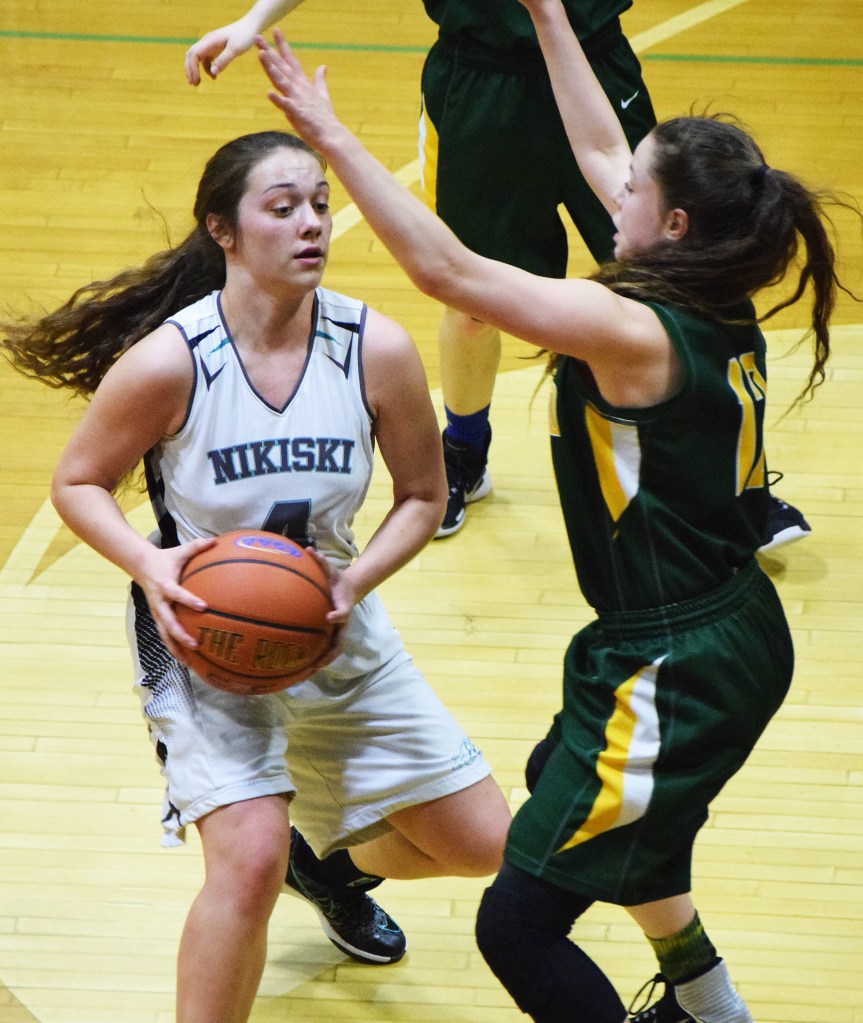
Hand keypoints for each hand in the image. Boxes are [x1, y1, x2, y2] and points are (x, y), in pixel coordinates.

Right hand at [134, 537, 215, 658]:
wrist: (141, 565)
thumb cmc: (165, 559)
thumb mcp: (180, 551)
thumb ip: (198, 546)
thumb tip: (216, 540)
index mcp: (165, 585)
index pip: (177, 594)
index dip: (188, 600)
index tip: (203, 606)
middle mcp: (159, 602)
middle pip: (168, 622)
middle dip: (180, 635)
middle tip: (196, 645)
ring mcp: (157, 612)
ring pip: (165, 635)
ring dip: (176, 649)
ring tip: (190, 663)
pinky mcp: (158, 618)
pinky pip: (166, 636)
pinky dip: (175, 648)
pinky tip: (187, 660)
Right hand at [185, 18, 257, 84]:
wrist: (250, 26)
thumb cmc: (244, 36)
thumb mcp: (235, 49)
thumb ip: (224, 60)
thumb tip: (213, 72)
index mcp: (209, 41)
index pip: (193, 54)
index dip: (192, 68)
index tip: (196, 80)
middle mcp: (207, 42)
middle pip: (191, 55)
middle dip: (190, 70)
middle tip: (193, 84)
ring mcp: (210, 44)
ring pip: (196, 57)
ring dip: (195, 70)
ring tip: (197, 83)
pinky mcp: (215, 48)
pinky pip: (206, 59)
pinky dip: (206, 69)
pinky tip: (214, 77)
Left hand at [226, 548, 351, 694]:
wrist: (348, 590)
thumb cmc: (337, 581)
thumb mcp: (333, 570)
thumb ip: (322, 562)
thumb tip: (309, 549)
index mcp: (344, 608)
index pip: (344, 613)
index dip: (338, 616)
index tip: (329, 618)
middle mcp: (341, 625)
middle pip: (338, 645)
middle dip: (326, 657)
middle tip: (314, 666)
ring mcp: (336, 634)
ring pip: (329, 654)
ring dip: (317, 665)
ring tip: (302, 675)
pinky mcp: (328, 637)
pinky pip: (319, 650)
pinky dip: (309, 660)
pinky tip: (291, 667)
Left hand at [256, 29, 339, 148]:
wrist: (332, 136)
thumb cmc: (325, 119)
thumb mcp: (323, 96)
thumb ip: (320, 80)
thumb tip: (323, 66)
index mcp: (304, 84)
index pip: (291, 61)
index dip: (283, 46)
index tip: (275, 31)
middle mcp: (299, 88)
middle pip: (282, 67)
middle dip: (270, 52)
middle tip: (257, 37)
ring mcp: (298, 100)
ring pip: (281, 81)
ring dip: (271, 68)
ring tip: (262, 55)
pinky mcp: (298, 114)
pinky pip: (286, 106)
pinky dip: (278, 100)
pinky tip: (269, 93)